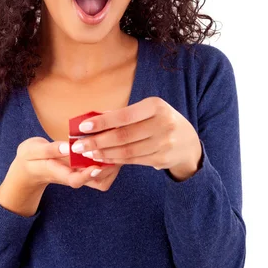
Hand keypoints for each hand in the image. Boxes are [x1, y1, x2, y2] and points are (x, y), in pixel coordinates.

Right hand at [15, 137, 107, 190]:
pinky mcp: (84, 171)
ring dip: (111, 166)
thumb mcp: (32, 151)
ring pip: (102, 180)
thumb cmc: (31, 158)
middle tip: (114, 151)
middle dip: (108, 169)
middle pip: (95, 182)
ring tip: (115, 147)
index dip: (87, 175)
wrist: (29, 170)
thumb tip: (67, 146)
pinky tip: (109, 147)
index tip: (97, 166)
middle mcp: (72, 176)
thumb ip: (49, 150)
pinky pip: (102, 174)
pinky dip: (109, 162)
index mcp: (57, 172)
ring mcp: (80, 175)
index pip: (74, 179)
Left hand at [70, 97, 202, 180]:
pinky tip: (102, 158)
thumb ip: (123, 114)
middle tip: (78, 146)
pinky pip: (133, 160)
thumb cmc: (160, 121)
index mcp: (156, 106)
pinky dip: (115, 159)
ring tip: (87, 153)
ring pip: (126, 151)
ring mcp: (163, 143)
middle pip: (123, 136)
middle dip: (97, 141)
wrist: (188, 142)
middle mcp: (162, 124)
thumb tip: (93, 118)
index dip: (102, 123)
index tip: (83, 127)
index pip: (124, 116)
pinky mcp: (162, 159)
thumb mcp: (148, 110)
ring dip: (103, 153)